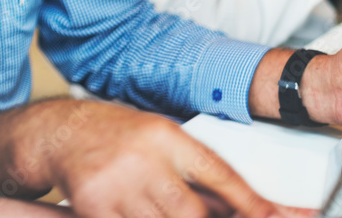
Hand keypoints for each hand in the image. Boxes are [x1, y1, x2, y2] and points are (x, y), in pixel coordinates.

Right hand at [0, 99, 310, 216]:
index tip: (284, 217)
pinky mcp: (92, 203)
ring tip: (154, 207)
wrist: (58, 131)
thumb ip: (195, 173)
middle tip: (202, 216)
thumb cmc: (114, 136)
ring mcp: (116, 183)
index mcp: (166, 137)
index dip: (255, 204)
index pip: (221, 175)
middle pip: (192, 212)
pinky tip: (132, 212)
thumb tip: (243, 206)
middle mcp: (143, 157)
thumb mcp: (158, 140)